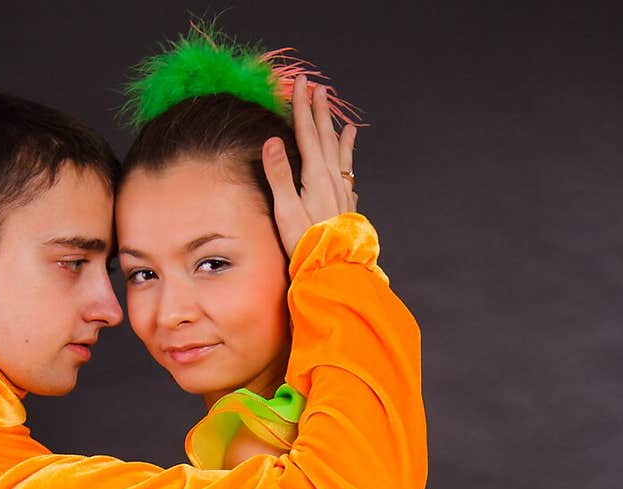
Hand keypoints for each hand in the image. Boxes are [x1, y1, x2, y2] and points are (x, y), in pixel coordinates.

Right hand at [262, 76, 357, 257]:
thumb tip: (272, 141)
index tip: (301, 84)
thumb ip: (279, 175)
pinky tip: (350, 169)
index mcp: (316, 176)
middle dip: (320, 112)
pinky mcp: (346, 208)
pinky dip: (349, 166)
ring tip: (345, 124)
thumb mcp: (286, 210)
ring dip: (338, 136)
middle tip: (318, 89)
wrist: (333, 270)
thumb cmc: (305, 244)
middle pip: (325, 138)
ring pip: (341, 156)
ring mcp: (342, 193)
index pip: (307, 133)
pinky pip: (349, 177)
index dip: (302, 107)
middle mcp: (332, 180)